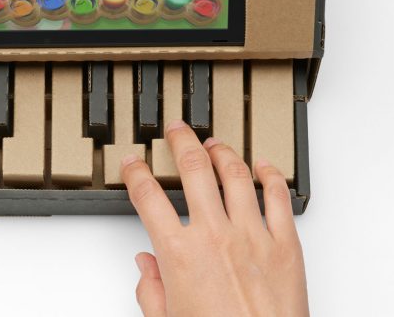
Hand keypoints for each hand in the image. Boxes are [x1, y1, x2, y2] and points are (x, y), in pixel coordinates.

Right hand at [121, 120, 308, 316]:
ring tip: (213, 144)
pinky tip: (262, 167)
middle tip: (176, 130)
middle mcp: (215, 236)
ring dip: (221, 152)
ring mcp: (252, 235)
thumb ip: (149, 288)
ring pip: (234, 174)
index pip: (147, 197)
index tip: (133, 162)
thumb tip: (144, 263)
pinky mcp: (285, 243)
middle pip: (193, 170)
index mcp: (180, 254)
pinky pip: (278, 197)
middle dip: (181, 141)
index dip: (135, 173)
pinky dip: (270, 176)